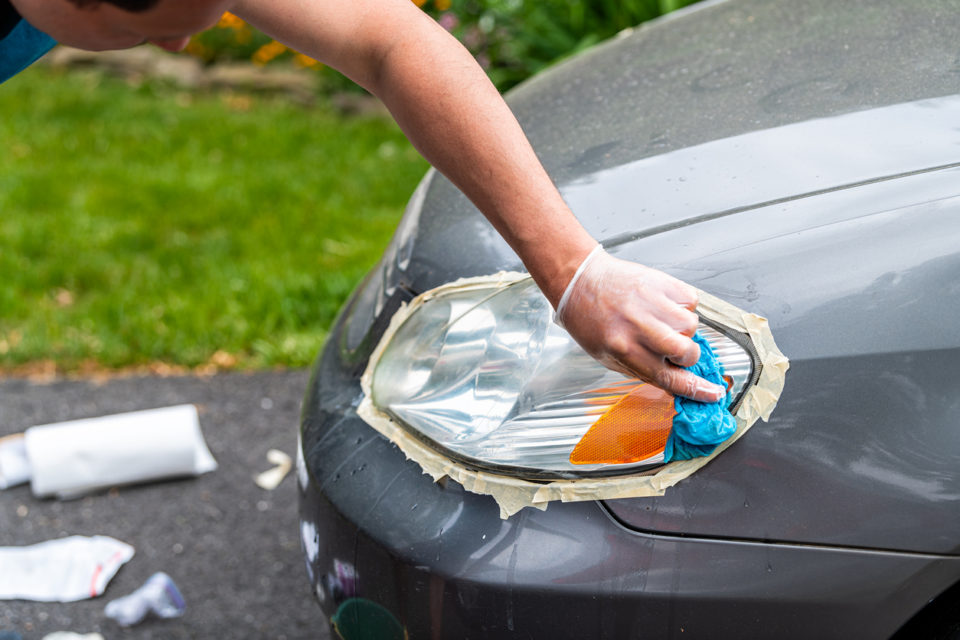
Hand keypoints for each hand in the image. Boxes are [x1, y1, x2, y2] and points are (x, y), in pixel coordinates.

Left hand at [555, 247, 725, 402]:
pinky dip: (682, 305)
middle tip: (672, 348)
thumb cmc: (590, 319)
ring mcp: (652, 303)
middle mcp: (640, 328)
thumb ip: (642, 369)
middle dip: (686, 356)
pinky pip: (691, 300)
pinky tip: (661, 304)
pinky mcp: (662, 282)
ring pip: (693, 326)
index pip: (669, 378)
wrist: (580, 279)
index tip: (713, 393)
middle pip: (688, 352)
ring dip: (682, 328)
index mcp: (624, 350)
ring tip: (659, 319)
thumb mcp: (607, 356)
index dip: (697, 389)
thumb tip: (675, 380)